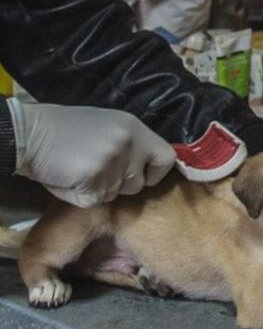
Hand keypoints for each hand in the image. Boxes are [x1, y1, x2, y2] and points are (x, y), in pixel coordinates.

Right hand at [9, 99, 174, 207]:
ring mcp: (112, 163)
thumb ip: (133, 144)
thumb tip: (149, 166)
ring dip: (100, 189)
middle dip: (120, 184)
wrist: (29, 133)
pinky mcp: (92, 181)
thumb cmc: (68, 130)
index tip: (138, 174)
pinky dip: (82, 196)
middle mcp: (129, 144)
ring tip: (81, 169)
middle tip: (97, 168)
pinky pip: (96, 201)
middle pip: (138, 183)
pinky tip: (71, 178)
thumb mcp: (110, 127)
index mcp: (136, 129)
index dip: (154, 172)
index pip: (167, 159)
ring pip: (116, 194)